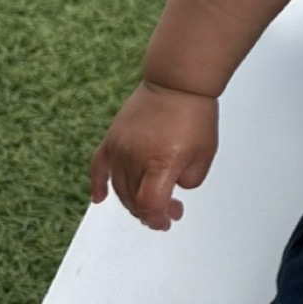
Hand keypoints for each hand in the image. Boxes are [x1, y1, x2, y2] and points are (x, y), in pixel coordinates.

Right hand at [89, 81, 217, 229]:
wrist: (177, 83)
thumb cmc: (194, 114)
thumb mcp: (204, 155)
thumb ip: (189, 181)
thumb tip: (171, 189)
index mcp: (161, 163)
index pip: (149, 205)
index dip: (157, 219)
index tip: (167, 220)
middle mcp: (135, 157)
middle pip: (134, 200)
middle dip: (151, 210)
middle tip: (168, 207)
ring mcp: (120, 148)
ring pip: (119, 188)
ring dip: (133, 201)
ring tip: (150, 199)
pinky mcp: (112, 138)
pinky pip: (98, 167)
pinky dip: (97, 184)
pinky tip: (99, 198)